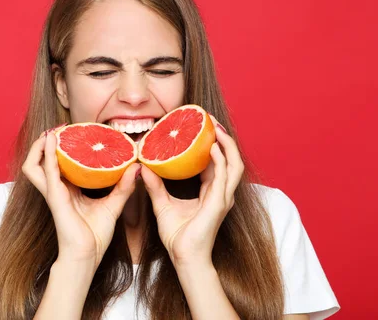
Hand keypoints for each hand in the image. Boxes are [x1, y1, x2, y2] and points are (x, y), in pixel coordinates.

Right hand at [22, 130, 139, 269]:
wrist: (87, 255)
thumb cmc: (95, 235)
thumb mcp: (113, 205)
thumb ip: (124, 186)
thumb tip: (137, 168)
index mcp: (67, 190)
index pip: (59, 165)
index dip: (61, 149)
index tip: (72, 133)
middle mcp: (56, 189)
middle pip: (39, 163)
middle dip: (43, 145)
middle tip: (57, 130)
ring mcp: (53, 193)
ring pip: (33, 165)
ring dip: (38, 148)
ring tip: (50, 133)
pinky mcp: (55, 197)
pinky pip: (48, 171)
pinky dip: (48, 155)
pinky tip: (52, 141)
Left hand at [140, 114, 243, 267]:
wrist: (184, 257)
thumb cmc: (177, 236)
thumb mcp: (162, 204)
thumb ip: (155, 186)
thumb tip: (143, 167)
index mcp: (211, 192)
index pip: (216, 162)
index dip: (213, 144)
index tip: (202, 127)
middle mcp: (221, 193)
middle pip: (230, 159)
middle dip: (224, 138)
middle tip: (210, 120)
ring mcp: (223, 198)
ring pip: (234, 164)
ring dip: (227, 144)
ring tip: (215, 127)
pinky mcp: (219, 203)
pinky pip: (224, 176)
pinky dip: (220, 159)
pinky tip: (212, 146)